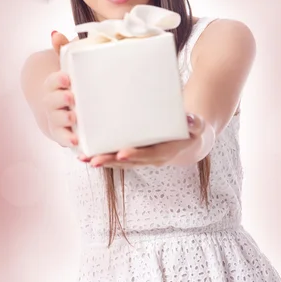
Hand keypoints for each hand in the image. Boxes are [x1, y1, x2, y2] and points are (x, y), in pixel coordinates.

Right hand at [41, 31, 78, 147]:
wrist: (59, 106)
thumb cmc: (67, 82)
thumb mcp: (65, 64)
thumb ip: (62, 49)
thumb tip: (55, 33)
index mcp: (53, 86)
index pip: (51, 82)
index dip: (57, 80)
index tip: (66, 78)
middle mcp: (52, 104)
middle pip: (52, 102)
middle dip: (60, 100)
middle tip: (72, 97)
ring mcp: (57, 119)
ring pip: (57, 121)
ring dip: (64, 120)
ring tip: (74, 118)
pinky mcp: (64, 133)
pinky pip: (64, 139)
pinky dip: (69, 141)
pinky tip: (79, 144)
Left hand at [78, 114, 206, 168]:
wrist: (188, 139)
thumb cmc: (191, 129)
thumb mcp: (197, 125)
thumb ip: (194, 123)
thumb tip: (190, 118)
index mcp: (165, 152)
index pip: (148, 155)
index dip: (135, 155)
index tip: (122, 153)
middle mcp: (150, 159)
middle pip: (128, 162)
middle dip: (110, 161)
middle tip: (94, 160)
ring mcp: (140, 158)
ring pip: (119, 162)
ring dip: (102, 161)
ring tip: (83, 158)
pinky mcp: (133, 153)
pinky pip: (116, 157)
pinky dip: (102, 156)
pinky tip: (85, 153)